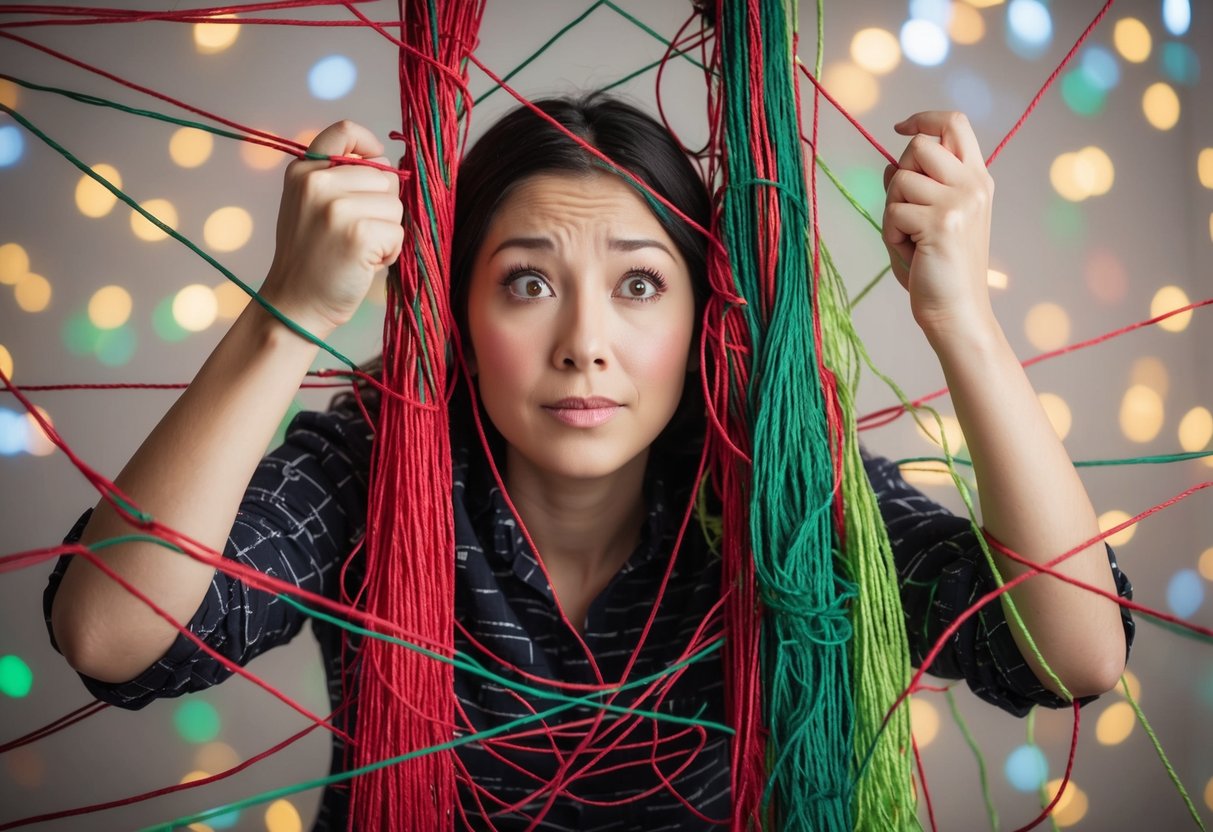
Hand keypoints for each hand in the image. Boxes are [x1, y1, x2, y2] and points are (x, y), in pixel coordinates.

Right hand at [260, 121, 404, 338]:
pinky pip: (398, 232)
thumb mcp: (310, 207)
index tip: (376, 162)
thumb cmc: (312, 260)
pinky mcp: (359, 232)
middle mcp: (317, 182)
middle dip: (381, 207)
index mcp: (303, 171)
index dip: (370, 145)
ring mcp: (337, 206)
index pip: (345, 130)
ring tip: (357, 251)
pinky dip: (390, 252)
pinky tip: (364, 265)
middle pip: (384, 176)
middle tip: (354, 235)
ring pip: (395, 205)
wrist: (294, 306)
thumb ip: (341, 181)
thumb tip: (390, 166)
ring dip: (387, 232)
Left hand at [882, 111, 994, 339]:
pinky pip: (893, 212)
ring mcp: (960, 201)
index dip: (924, 118)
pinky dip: (891, 233)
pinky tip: (910, 252)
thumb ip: (913, 188)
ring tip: (910, 238)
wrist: (956, 310)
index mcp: (977, 179)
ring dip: (893, 209)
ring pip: (900, 179)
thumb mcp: (927, 219)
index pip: (955, 123)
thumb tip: (890, 163)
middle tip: (906, 210)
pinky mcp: (941, 222)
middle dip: (899, 174)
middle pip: (920, 146)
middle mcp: (973, 184)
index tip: (900, 128)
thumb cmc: (938, 267)